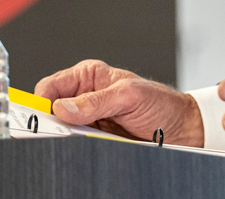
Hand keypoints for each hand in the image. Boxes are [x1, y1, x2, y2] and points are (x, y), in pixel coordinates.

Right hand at [34, 59, 202, 145]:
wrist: (181, 130)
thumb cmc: (161, 104)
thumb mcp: (130, 96)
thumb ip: (97, 100)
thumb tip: (64, 107)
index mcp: (89, 76)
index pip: (51, 86)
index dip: (42, 101)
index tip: (43, 117)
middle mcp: (85, 97)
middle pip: (52, 111)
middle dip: (53, 123)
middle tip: (62, 132)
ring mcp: (88, 120)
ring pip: (62, 132)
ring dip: (68, 138)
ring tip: (86, 138)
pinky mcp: (95, 139)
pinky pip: (77, 146)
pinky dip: (79, 149)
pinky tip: (90, 147)